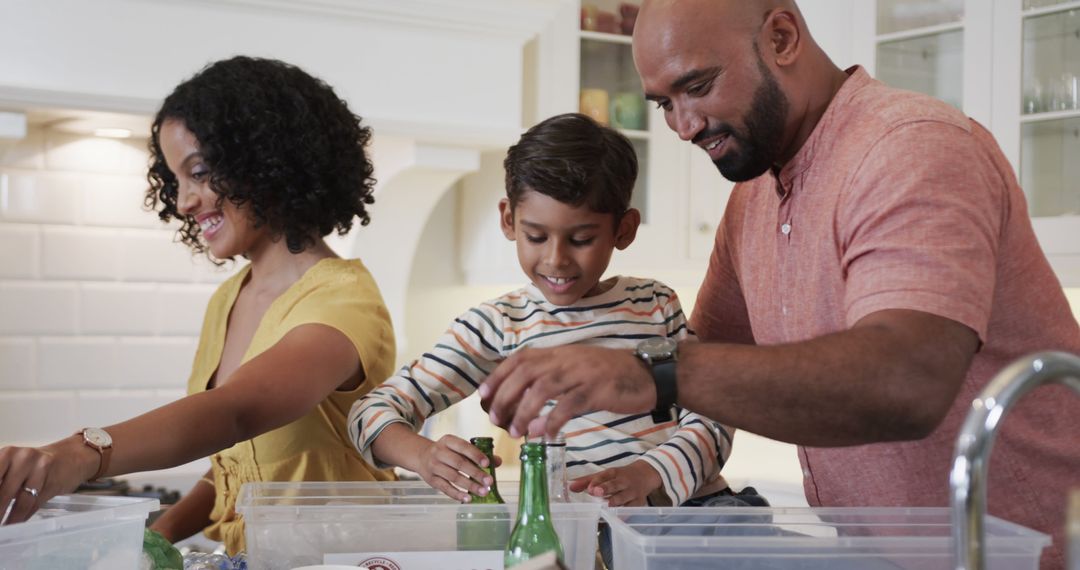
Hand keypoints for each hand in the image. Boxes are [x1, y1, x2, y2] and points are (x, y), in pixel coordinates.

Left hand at [0, 436, 97, 523]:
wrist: (72, 456)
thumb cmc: (35, 464)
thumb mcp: (13, 466)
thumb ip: (1, 483)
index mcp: (8, 453)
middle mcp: (24, 457)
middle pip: (4, 491)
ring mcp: (42, 468)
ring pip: (21, 500)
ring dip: (9, 518)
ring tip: (3, 528)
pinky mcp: (54, 481)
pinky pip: (35, 504)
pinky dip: (23, 517)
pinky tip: (15, 524)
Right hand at [415, 435, 501, 502]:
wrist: (421, 456)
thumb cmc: (447, 452)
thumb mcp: (458, 447)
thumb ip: (478, 453)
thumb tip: (497, 461)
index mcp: (448, 440)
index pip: (463, 447)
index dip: (476, 455)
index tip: (487, 463)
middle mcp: (439, 452)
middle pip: (459, 463)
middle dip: (475, 473)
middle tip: (489, 481)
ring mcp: (433, 466)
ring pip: (453, 477)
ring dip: (469, 486)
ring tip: (483, 492)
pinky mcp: (431, 480)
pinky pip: (445, 488)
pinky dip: (457, 494)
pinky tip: (468, 499)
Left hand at [478, 345, 655, 438]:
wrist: (649, 374)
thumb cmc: (611, 374)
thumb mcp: (578, 366)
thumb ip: (554, 375)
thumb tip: (526, 395)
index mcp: (560, 352)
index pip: (520, 359)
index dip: (498, 376)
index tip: (483, 394)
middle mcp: (567, 359)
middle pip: (525, 373)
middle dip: (505, 396)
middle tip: (495, 419)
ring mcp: (582, 373)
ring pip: (542, 390)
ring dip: (524, 412)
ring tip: (516, 432)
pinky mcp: (597, 390)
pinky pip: (568, 406)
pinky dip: (553, 421)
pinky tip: (545, 435)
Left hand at [569, 461, 661, 506]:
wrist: (645, 474)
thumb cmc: (620, 477)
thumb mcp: (605, 475)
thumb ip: (587, 481)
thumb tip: (570, 487)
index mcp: (613, 473)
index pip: (604, 476)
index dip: (597, 481)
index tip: (589, 488)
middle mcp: (624, 481)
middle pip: (615, 484)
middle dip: (606, 488)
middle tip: (596, 492)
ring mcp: (632, 492)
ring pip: (624, 497)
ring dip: (615, 501)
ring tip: (608, 505)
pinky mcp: (639, 502)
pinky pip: (632, 509)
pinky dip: (625, 513)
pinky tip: (618, 518)